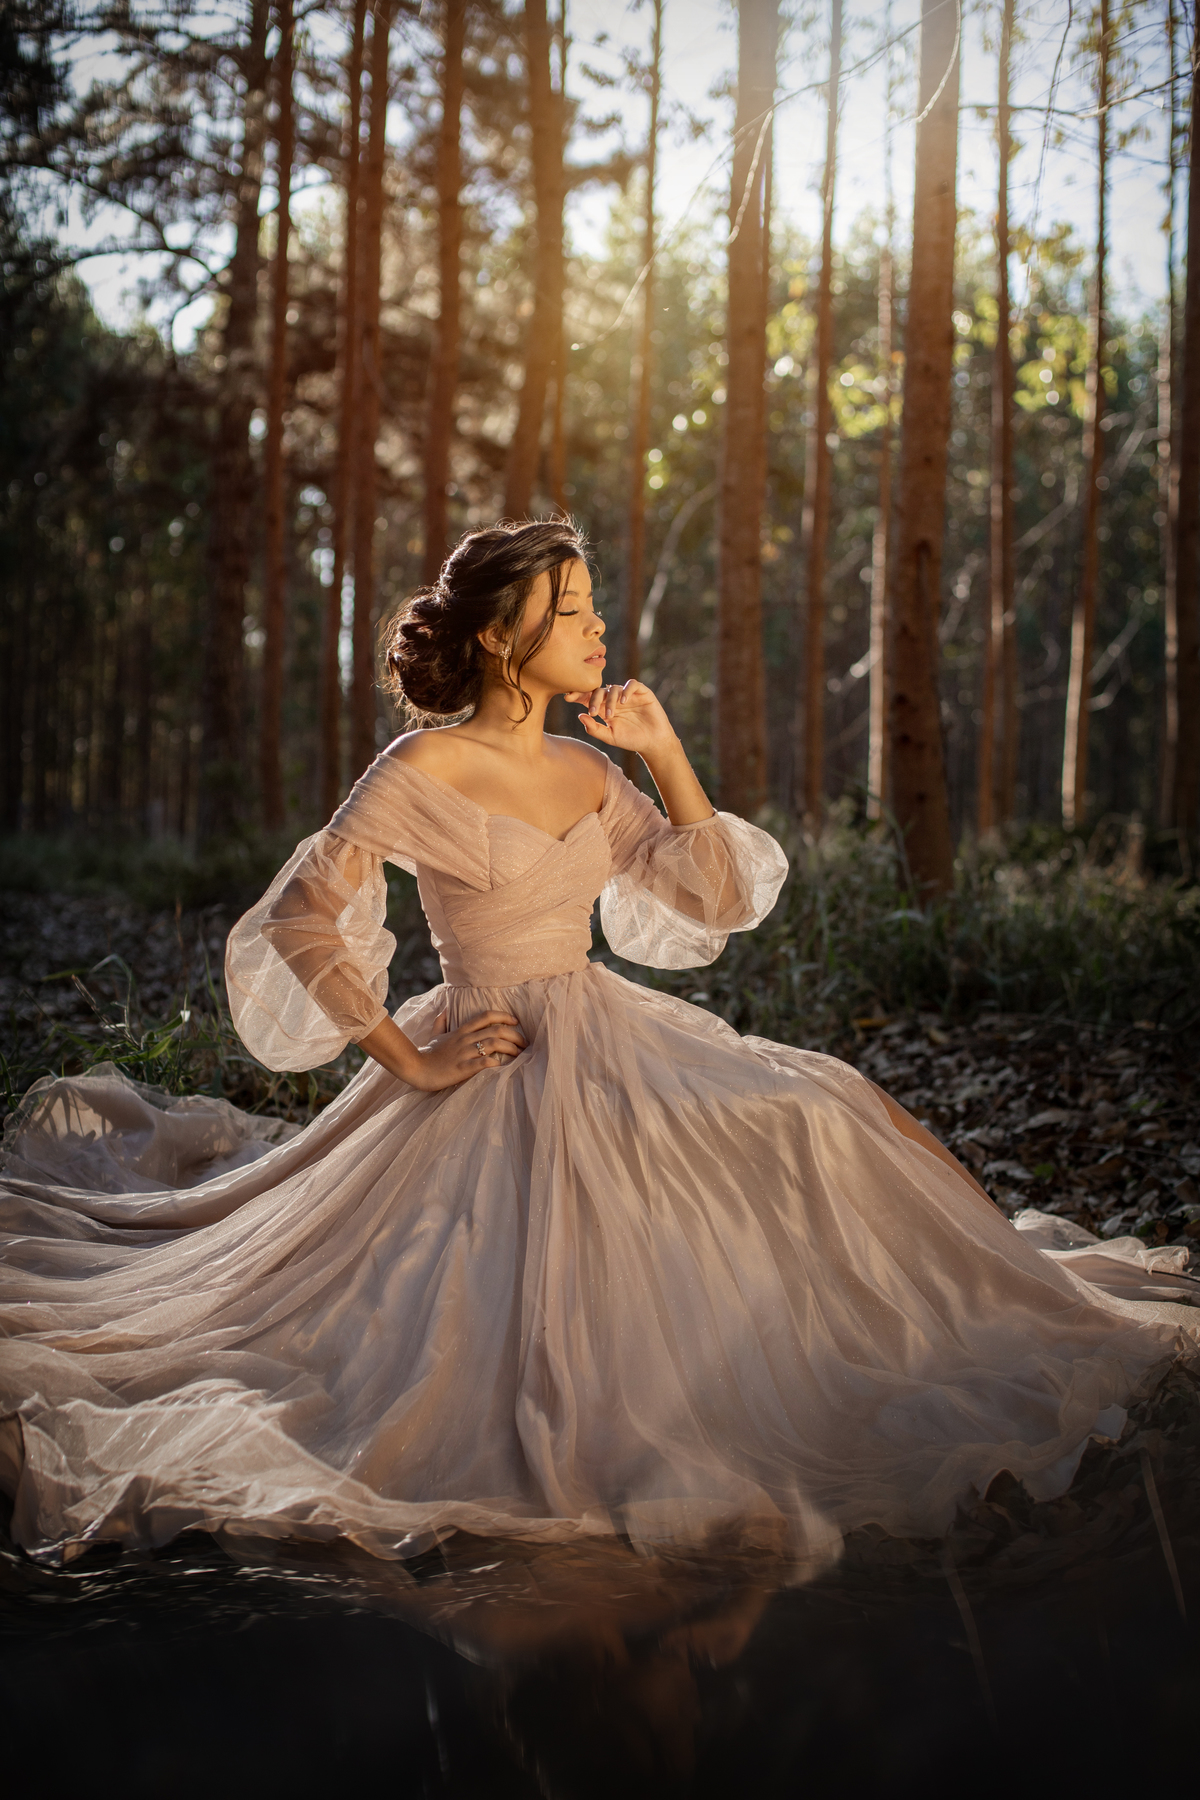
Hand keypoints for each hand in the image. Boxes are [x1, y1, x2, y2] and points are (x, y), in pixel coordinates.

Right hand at [405, 1008, 526, 1091]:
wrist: (416, 1069)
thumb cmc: (428, 1054)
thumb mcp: (434, 1035)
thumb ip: (440, 1022)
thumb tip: (443, 1010)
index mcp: (461, 1031)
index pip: (486, 1016)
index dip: (503, 1016)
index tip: (516, 1021)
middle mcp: (465, 1039)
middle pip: (495, 1030)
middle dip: (514, 1035)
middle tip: (524, 1043)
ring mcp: (463, 1053)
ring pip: (492, 1044)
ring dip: (510, 1048)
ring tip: (519, 1054)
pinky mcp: (461, 1068)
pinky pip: (482, 1063)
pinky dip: (496, 1063)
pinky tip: (503, 1066)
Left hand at [563, 679, 678, 759]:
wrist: (653, 742)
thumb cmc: (631, 740)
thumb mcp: (609, 737)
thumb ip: (594, 728)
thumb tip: (580, 715)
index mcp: (604, 708)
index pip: (589, 697)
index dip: (578, 695)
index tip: (567, 697)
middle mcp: (615, 699)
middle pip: (599, 691)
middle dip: (593, 699)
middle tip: (593, 712)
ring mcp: (628, 695)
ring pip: (614, 688)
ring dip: (610, 700)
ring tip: (610, 715)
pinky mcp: (642, 693)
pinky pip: (632, 684)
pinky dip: (626, 690)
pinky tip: (624, 702)